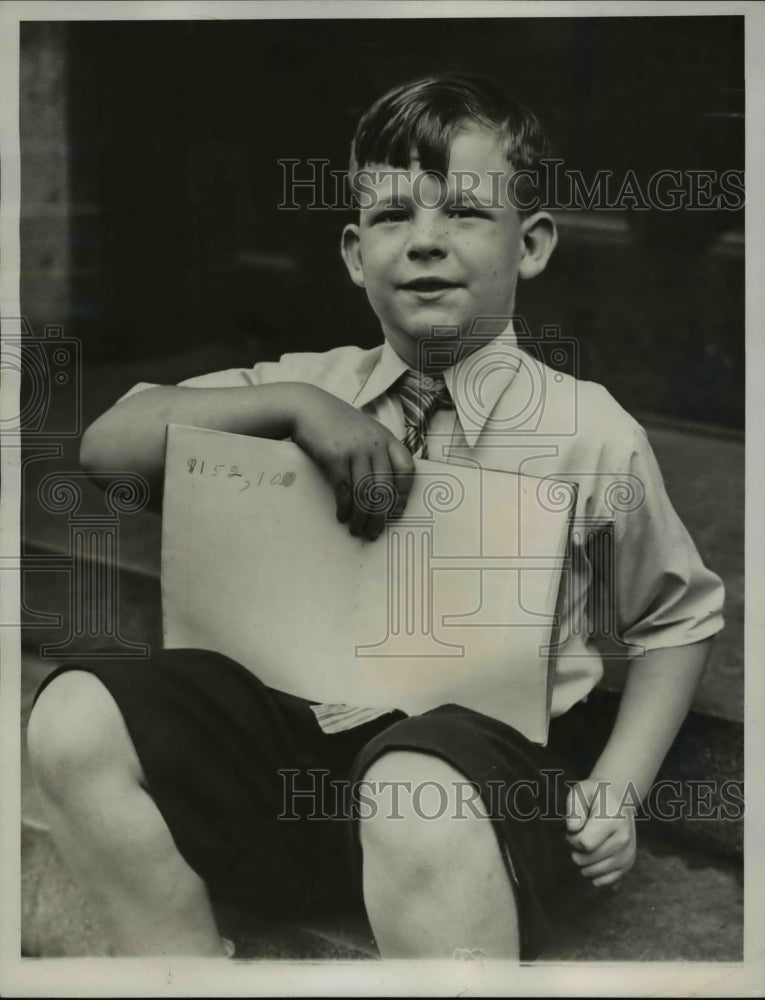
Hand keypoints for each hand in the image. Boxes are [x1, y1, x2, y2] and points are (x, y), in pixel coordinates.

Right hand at [291, 385, 414, 540]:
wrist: (307, 407)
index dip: (404, 493)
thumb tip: (383, 491)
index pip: (407, 468)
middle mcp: (374, 444)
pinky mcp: (335, 456)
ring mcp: (355, 449)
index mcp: (386, 438)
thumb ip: (378, 452)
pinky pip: (344, 489)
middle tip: (373, 532)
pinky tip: (342, 516)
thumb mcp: (365, 431)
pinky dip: (344, 507)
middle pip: (385, 487)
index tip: (396, 512)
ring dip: (361, 517)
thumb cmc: (337, 423)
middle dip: (380, 515)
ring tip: (357, 530)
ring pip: (365, 493)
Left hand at [565, 779, 636, 887]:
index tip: (574, 827)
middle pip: (586, 860)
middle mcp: (624, 839)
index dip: (571, 838)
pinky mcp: (627, 865)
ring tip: (588, 843)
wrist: (619, 799)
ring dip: (583, 861)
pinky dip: (594, 872)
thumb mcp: (581, 791)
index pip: (584, 843)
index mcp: (613, 820)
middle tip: (580, 834)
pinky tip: (593, 858)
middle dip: (576, 850)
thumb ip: (574, 808)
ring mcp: (627, 854)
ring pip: (592, 872)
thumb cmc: (596, 795)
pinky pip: (604, 881)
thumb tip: (573, 828)